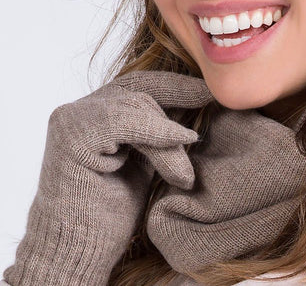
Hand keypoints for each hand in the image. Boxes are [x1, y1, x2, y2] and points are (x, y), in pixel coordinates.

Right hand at [4, 71, 212, 285]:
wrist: (77, 248)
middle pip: (139, 92)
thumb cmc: (110, 209)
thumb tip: (192, 106)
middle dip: (175, 107)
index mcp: (95, 113)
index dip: (175, 85)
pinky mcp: (72, 134)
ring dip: (167, 137)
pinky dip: (158, 132)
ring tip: (182, 174)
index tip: (207, 90)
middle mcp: (80, 110)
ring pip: (136, 106)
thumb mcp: (145, 160)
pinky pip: (125, 122)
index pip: (139, 85)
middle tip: (202, 124)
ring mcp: (72, 118)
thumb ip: (159, 132)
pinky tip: (183, 140)